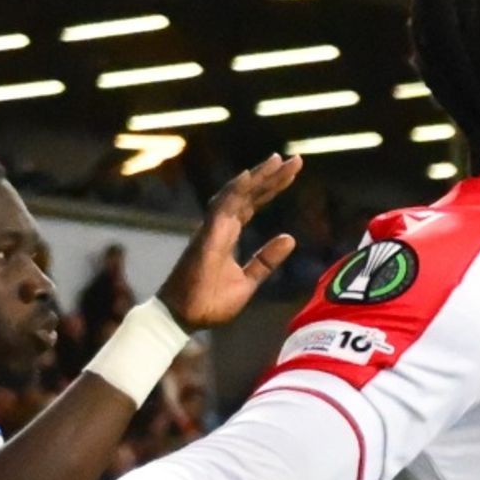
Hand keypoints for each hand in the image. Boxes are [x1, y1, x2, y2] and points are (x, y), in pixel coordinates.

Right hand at [155, 154, 302, 330]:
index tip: (292, 171)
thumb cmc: (210, 302)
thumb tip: (290, 238)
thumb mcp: (248, 280)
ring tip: (277, 160)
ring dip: (257, 177)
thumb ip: (266, 259)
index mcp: (229, 234)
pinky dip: (235, 191)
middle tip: (295, 160)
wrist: (184, 319)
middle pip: (249, 194)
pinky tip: (250, 176)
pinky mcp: (206, 236)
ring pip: (237, 194)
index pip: (253, 203)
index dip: (271, 187)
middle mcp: (220, 226)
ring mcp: (212, 229)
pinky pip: (221, 208)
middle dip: (271, 176)